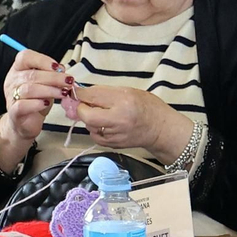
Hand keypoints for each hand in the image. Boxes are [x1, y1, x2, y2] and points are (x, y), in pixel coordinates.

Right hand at [1, 49, 67, 143]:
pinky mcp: (14, 112)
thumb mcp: (46, 84)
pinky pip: (23, 105)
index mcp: (19, 70)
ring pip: (29, 89)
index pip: (25, 57)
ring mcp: (11, 96)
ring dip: (49, 90)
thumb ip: (52, 75)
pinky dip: (36, 104)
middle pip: (31, 74)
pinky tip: (46, 103)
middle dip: (54, 77)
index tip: (58, 67)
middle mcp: (13, 81)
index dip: (42, 60)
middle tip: (68, 81)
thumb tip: (62, 69)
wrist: (25, 122)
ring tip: (63, 93)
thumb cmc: (35, 101)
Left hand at [73, 84, 191, 161]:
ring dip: (89, 119)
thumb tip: (83, 93)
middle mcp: (119, 119)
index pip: (93, 96)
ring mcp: (116, 134)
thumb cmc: (147, 106)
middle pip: (87, 116)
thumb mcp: (128, 91)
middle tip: (85, 105)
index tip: (76, 92)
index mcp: (123, 101)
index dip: (80, 94)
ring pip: (89, 126)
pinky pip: (95, 136)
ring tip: (101, 114)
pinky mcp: (114, 145)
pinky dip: (95, 129)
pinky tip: (105, 124)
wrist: (160, 129)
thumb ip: (105, 92)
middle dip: (81, 109)